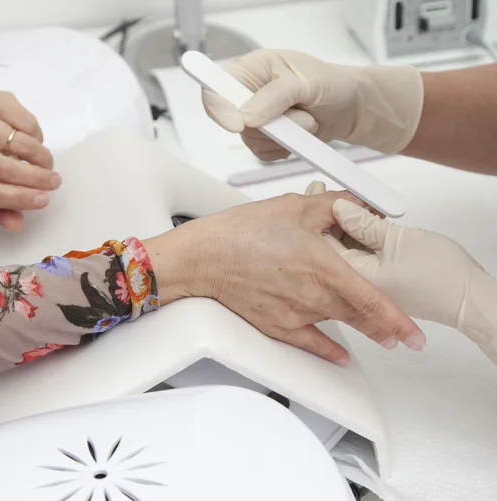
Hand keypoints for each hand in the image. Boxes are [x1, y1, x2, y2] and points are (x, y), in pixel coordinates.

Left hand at [0, 82, 57, 231]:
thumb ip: (2, 210)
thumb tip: (16, 225)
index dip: (20, 199)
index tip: (44, 200)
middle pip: (5, 169)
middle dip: (37, 178)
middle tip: (55, 182)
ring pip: (21, 144)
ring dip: (41, 157)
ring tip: (46, 164)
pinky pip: (27, 122)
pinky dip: (37, 135)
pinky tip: (33, 140)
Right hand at [144, 190, 424, 365]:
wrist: (203, 258)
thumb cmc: (240, 233)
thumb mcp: (292, 207)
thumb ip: (333, 207)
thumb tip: (357, 206)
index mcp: (322, 266)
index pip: (372, 300)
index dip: (398, 319)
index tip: (414, 333)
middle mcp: (313, 296)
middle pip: (359, 317)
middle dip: (384, 326)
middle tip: (400, 333)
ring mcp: (295, 315)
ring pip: (338, 325)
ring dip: (360, 330)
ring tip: (377, 334)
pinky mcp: (276, 325)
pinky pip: (310, 343)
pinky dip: (328, 350)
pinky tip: (340, 354)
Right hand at [201, 49, 422, 159]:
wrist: (349, 107)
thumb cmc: (330, 84)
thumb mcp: (306, 82)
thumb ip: (275, 96)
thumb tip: (246, 116)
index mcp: (250, 69)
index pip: (215, 88)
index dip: (218, 107)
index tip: (236, 125)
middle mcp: (247, 93)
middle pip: (234, 121)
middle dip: (270, 125)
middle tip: (300, 113)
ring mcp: (254, 118)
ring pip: (251, 141)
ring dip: (284, 137)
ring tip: (306, 119)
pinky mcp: (264, 139)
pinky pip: (263, 154)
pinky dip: (284, 149)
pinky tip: (299, 135)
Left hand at [319, 190, 496, 361]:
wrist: (467, 298)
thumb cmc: (438, 275)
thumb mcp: (396, 240)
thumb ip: (363, 224)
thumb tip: (339, 208)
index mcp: (353, 276)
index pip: (322, 244)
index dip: (317, 217)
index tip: (315, 195)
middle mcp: (355, 284)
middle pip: (329, 247)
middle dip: (326, 220)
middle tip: (320, 193)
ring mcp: (368, 284)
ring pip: (345, 251)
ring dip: (340, 228)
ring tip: (337, 204)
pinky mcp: (380, 281)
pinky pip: (359, 257)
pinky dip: (355, 238)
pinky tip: (356, 223)